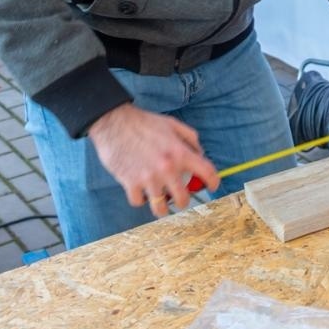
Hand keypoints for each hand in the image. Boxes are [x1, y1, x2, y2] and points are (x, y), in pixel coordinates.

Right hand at [86, 103, 220, 213]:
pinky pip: (139, 202)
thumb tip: (200, 154)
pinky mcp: (130, 183)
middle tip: (179, 198)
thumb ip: (190, 138)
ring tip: (161, 203)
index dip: (213, 182)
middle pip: (183, 199)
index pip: (206, 172)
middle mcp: (167, 168)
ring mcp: (148, 178)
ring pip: (160, 207)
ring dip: (162, 207)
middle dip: (183, 201)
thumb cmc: (144, 122)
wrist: (114, 121)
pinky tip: (140, 192)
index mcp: (180, 152)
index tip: (212, 186)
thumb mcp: (172, 124)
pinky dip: (140, 199)